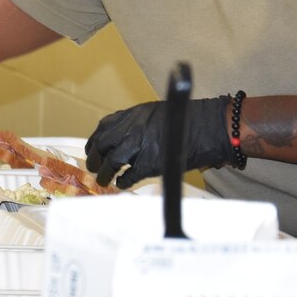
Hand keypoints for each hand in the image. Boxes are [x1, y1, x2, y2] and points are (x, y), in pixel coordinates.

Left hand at [84, 95, 232, 188]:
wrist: (204, 127)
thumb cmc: (182, 117)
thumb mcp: (151, 112)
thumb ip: (132, 122)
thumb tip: (119, 135)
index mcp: (130, 116)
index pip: (102, 129)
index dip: (94, 142)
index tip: (92, 150)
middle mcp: (130, 130)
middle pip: (101, 147)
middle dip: (94, 160)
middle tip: (94, 169)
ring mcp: (138, 148)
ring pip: (111, 164)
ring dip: (105, 175)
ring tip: (104, 181)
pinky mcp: (149, 165)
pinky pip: (128, 176)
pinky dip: (123, 182)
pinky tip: (122, 184)